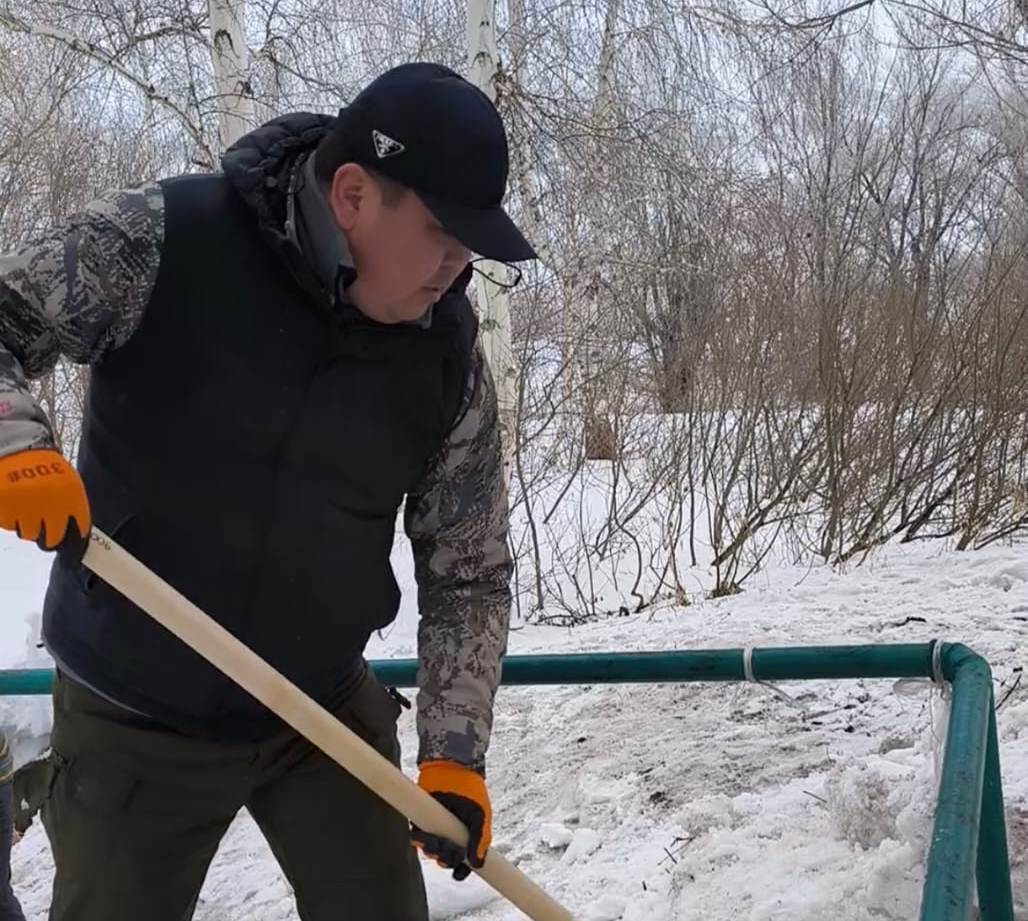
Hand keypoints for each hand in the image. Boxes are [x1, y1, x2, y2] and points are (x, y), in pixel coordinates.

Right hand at [0, 449, 90, 551]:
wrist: (17, 447)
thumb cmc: (44, 465)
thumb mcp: (68, 482)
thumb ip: (72, 506)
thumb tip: (75, 532)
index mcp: (72, 497)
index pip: (80, 528)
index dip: (75, 537)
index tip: (72, 541)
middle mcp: (50, 505)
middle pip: (52, 539)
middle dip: (49, 539)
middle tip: (46, 535)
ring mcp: (25, 508)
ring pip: (28, 534)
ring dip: (27, 526)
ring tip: (25, 509)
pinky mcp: (4, 508)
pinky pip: (8, 525)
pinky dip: (9, 518)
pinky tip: (12, 503)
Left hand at [411, 760, 491, 880]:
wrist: (451, 768)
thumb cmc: (470, 790)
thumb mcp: (481, 815)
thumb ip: (481, 840)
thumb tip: (478, 864)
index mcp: (467, 836)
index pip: (464, 861)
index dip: (461, 870)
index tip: (458, 874)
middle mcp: (450, 835)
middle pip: (447, 858)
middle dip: (446, 859)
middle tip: (446, 852)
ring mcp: (435, 828)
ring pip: (431, 851)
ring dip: (432, 851)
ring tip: (433, 843)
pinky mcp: (420, 820)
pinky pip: (417, 837)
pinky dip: (418, 840)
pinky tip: (420, 837)